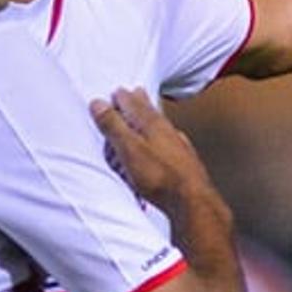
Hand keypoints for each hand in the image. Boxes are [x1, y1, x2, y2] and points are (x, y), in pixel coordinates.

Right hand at [89, 88, 215, 208]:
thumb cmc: (160, 176)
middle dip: (140, 101)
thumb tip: (99, 104)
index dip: (123, 98)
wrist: (192, 200)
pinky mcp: (185, 162)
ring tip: (147, 112)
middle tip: (134, 92)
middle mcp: (167, 131)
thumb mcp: (129, 149)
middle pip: (150, 111)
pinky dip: (163, 137)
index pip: (133, 104)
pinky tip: (167, 143)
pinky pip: (171, 142)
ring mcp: (178, 146)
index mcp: (151, 125)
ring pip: (162, 125)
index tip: (116, 91)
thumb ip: (114, 126)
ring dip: (151, 117)